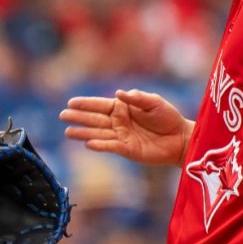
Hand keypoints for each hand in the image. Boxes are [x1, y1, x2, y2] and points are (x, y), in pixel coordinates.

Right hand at [60, 89, 193, 165]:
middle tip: (62, 116)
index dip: (86, 104)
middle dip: (79, 117)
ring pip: (99, 133)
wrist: (180, 138)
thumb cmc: (167, 117)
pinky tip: (88, 143)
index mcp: (123, 108)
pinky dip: (100, 145)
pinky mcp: (127, 149)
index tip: (70, 102)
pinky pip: (111, 146)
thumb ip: (137, 98)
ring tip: (68, 132)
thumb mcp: (154, 102)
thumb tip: (118, 93)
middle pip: (95, 119)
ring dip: (83, 132)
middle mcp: (119, 122)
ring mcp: (121, 136)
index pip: (100, 105)